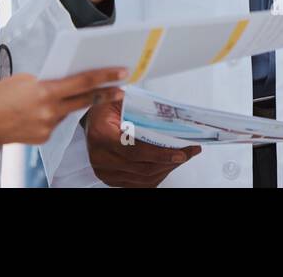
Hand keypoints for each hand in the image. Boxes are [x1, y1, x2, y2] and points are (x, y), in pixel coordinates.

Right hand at [0, 68, 125, 145]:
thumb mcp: (25, 79)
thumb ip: (49, 80)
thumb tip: (67, 79)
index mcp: (45, 91)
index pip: (83, 82)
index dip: (105, 76)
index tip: (121, 72)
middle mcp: (49, 111)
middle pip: (85, 100)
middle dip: (106, 93)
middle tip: (121, 87)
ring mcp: (47, 127)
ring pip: (68, 111)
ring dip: (71, 103)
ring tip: (59, 96)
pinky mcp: (43, 138)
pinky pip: (56, 123)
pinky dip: (54, 114)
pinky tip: (40, 111)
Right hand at [85, 98, 200, 187]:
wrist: (92, 120)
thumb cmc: (107, 107)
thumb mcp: (120, 100)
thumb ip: (140, 107)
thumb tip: (173, 115)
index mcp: (101, 134)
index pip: (134, 150)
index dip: (160, 154)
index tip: (181, 152)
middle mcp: (100, 157)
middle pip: (142, 167)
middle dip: (170, 160)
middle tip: (190, 150)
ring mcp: (105, 171)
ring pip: (143, 178)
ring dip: (167, 168)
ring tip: (184, 155)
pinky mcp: (111, 179)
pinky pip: (139, 183)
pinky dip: (157, 174)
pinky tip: (168, 163)